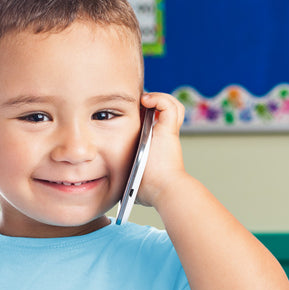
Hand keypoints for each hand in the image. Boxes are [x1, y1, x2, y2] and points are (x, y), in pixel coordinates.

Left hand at [136, 92, 186, 208]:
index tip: (128, 116)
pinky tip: (146, 101)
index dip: (145, 116)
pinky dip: (159, 99)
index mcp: (156, 146)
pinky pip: (168, 105)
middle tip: (135, 105)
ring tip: (144, 101)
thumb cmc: (147, 190)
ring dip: (159, 99)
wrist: (162, 190)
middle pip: (166, 112)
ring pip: (171, 106)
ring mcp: (168, 132)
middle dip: (152, 104)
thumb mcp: (133, 180)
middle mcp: (164, 137)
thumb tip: (117, 186)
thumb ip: (127, 176)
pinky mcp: (169, 130)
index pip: (155, 124)